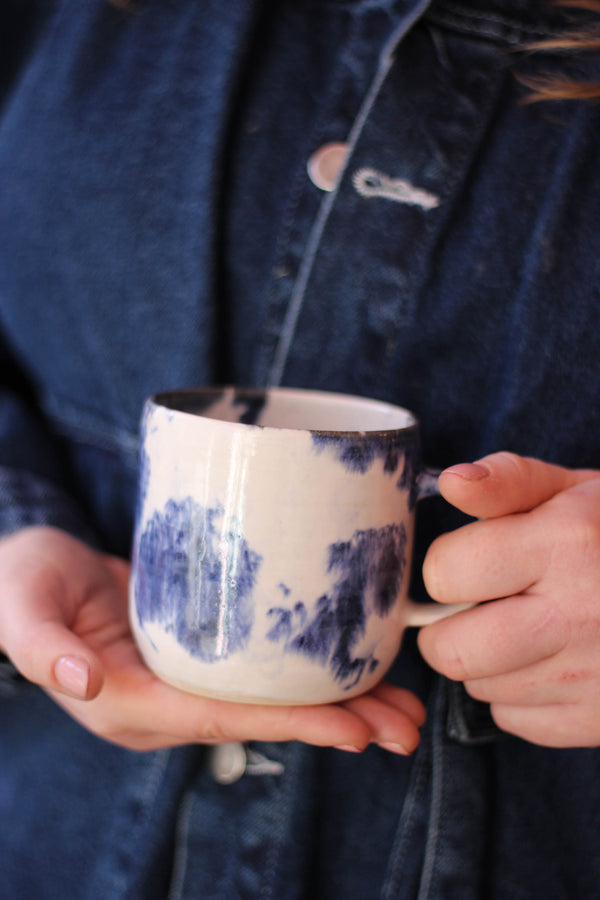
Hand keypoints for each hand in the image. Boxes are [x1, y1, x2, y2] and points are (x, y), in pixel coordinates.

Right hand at [0, 527, 424, 752]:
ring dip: (339, 705)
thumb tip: (81, 683)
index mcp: (130, 702)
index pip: (224, 718)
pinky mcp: (200, 653)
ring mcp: (186, 681)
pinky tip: (354, 669)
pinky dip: (311, 674)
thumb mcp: (23, 608)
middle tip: (407, 724)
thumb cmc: (22, 586)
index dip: (292, 721)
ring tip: (403, 707)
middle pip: (264, 717)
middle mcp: (166, 703)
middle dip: (337, 723)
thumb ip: (44, 648)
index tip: (357, 726)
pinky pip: (263, 673)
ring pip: (272, 699)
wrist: (29, 573)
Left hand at [418, 452, 599, 747]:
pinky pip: (516, 721)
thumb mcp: (576, 490)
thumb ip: (509, 481)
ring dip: (484, 662)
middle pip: (451, 650)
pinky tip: (548, 661)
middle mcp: (577, 614)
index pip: (445, 573)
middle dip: (446, 628)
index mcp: (564, 543)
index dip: (447, 565)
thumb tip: (452, 483)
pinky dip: (518, 697)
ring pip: (480, 688)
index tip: (468, 562)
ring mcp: (592, 677)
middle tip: (473, 608)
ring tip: (523, 629)